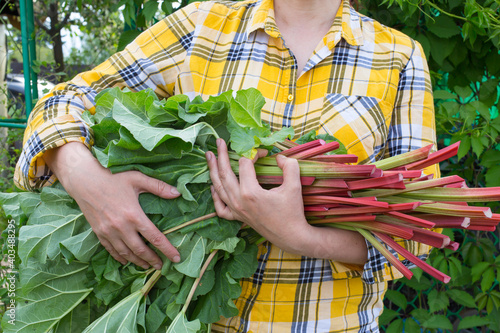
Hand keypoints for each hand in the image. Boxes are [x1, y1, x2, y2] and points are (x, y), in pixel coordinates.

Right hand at [44, 142, 180, 269]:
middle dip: (153, 260)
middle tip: (161, 266)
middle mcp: (121, 227)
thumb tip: (178, 193)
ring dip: (138, 262)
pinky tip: (126, 261)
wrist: (84, 180)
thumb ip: (158, 187)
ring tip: (147, 266)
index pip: (155, 238)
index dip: (167, 249)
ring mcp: (108, 232)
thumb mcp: (138, 178)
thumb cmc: (113, 177)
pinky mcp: (98, 232)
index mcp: (134, 215)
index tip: (176, 258)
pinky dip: (120, 257)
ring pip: (126, 253)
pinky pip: (111, 250)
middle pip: (141, 250)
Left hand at [205, 138, 312, 253]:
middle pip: (225, 173)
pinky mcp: (238, 218)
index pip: (246, 164)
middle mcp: (239, 201)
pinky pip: (220, 207)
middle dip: (221, 155)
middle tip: (218, 141)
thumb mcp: (294, 186)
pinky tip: (213, 186)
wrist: (291, 236)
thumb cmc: (293, 212)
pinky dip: (214, 195)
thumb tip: (280, 157)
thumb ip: (289, 166)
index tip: (264, 152)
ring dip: (213, 170)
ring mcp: (236, 210)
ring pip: (218, 187)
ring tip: (209, 156)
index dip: (254, 153)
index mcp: (250, 192)